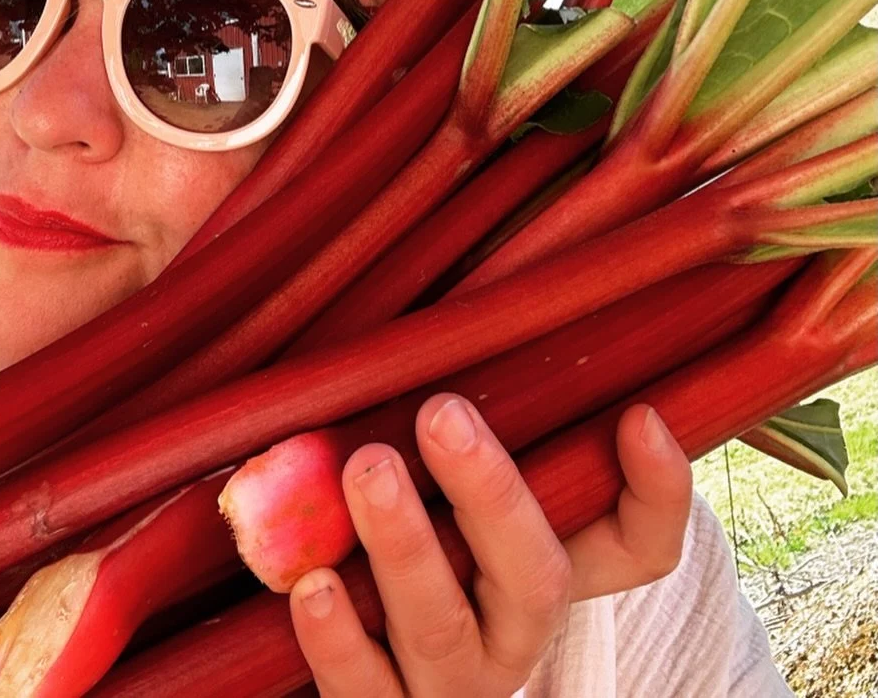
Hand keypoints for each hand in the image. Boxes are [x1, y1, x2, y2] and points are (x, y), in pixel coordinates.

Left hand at [288, 394, 691, 695]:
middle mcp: (511, 634)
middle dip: (491, 494)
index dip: (655, 491)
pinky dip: (338, 642)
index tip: (639, 415)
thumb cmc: (413, 536)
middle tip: (442, 414)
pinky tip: (311, 584)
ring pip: (444, 631)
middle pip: (536, 581)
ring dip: (405, 548)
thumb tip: (471, 308)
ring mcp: (447, 683)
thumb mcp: (456, 488)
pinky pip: (362, 693)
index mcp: (548, 571)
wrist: (364, 666)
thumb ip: (483, 417)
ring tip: (367, 470)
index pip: (640, 546)